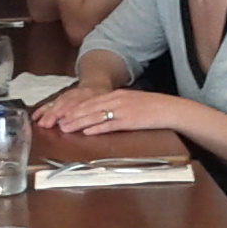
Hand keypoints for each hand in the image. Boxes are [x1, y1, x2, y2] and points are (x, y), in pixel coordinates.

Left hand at [40, 86, 174, 137]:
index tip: (63, 113)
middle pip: (89, 107)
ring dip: (78, 122)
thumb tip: (103, 114)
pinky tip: (86, 132)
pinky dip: (96, 128)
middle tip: (57, 122)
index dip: (75, 107)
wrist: (169, 109)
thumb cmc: (152, 107)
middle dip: (71, 115)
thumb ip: (116, 105)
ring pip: (95, 116)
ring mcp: (122, 110)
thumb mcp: (131, 102)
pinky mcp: (128, 121)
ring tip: (65, 128)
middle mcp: (116, 100)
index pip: (91, 100)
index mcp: (116, 95)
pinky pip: (109, 125)